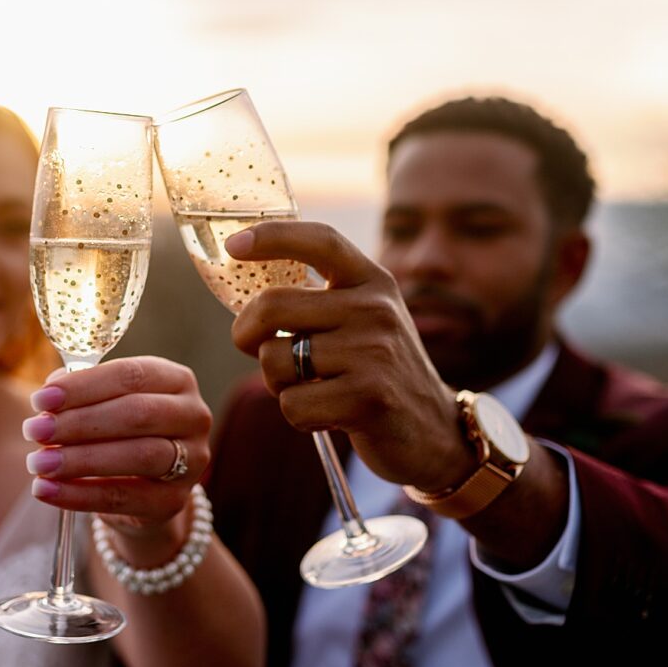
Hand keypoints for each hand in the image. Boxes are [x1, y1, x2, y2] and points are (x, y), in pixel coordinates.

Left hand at [23, 356, 212, 560]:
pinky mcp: (174, 502)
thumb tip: (50, 392)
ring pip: (138, 456)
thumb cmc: (121, 434)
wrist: (146, 491)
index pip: (131, 375)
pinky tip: (46, 490)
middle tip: (34, 430)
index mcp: (177, 380)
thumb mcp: (107, 405)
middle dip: (79, 422)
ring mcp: (191, 462)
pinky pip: (124, 498)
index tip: (41, 399)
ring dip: (80, 459)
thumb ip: (82, 392)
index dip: (84, 387)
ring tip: (38, 462)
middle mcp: (193, 416)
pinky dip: (79, 495)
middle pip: (136, 414)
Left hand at [227, 223, 464, 495]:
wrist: (434, 429)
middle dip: (245, 333)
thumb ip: (318, 301)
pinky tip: (327, 413)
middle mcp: (375, 308)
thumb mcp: (362, 319)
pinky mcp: (369, 398)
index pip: (320, 241)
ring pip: (275, 360)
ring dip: (277, 382)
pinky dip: (297, 414)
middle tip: (251, 347)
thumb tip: (247, 293)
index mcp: (372, 280)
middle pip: (273, 306)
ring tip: (309, 386)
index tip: (233, 246)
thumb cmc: (377, 371)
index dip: (273, 236)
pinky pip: (293, 405)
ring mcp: (374, 352)